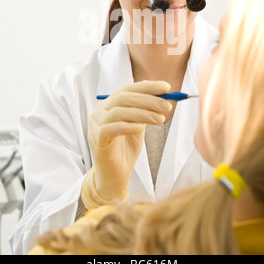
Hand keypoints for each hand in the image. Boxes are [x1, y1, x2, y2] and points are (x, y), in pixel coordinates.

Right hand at [88, 80, 171, 201]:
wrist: (114, 176)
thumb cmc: (126, 150)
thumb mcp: (138, 125)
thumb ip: (144, 110)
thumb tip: (162, 94)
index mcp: (109, 105)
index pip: (128, 89)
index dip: (147, 87)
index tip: (166, 87)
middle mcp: (100, 111)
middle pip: (124, 98)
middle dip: (148, 100)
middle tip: (167, 105)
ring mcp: (96, 125)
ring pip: (120, 111)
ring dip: (143, 113)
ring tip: (161, 119)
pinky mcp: (96, 139)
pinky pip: (113, 128)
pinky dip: (129, 126)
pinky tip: (142, 128)